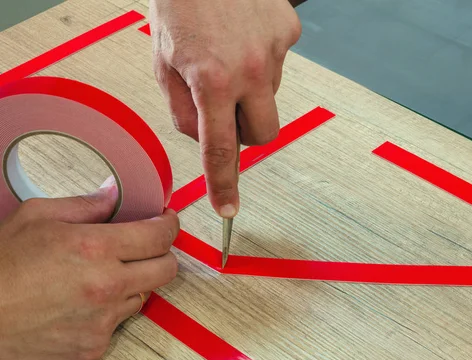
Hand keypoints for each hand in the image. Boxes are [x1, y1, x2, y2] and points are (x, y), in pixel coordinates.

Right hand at [0, 183, 179, 359]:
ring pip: (143, 296)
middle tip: (145, 248)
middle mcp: (106, 286)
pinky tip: (82, 304)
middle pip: (167, 269)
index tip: (166, 222)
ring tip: (99, 278)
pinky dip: (108, 312)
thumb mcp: (35, 218)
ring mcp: (103, 320)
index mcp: (94, 248)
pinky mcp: (94, 346)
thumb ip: (84, 205)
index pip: (160, 236)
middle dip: (162, 254)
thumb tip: (113, 194)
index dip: (169, 225)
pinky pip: (119, 323)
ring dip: (132, 284)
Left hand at [150, 0, 301, 217]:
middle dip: (245, 131)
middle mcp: (250, 69)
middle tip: (225, 106)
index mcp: (212, 79)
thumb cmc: (179, 3)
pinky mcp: (289, 32)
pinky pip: (279, 64)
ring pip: (270, 97)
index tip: (229, 208)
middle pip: (263, 134)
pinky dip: (261, 60)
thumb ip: (182, 111)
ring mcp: (276, 50)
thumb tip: (205, 139)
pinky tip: (243, 37)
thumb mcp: (163, 63)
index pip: (220, 148)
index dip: (224, 183)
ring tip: (228, 53)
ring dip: (250, 89)